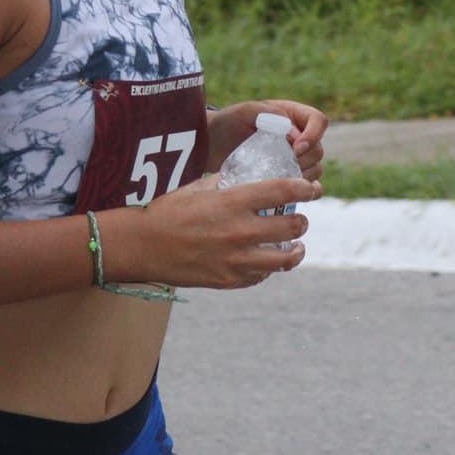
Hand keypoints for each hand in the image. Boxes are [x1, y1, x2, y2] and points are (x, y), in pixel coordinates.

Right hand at [132, 172, 323, 288]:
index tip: (311, 188)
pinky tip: (267, 262)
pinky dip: (268, 269)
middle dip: (301, 221)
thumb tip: (249, 174)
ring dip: (296, 250)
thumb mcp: (199, 187)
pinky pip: (261, 276)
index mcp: (233, 202)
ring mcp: (236, 259)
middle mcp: (240, 231)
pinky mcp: (229, 280)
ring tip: (297, 246)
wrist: (142, 246)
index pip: (283, 191)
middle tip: (300, 219)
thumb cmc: (168, 211)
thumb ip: (227, 182)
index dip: (304, 188)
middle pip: (292, 226)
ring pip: (285, 259)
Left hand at [207, 100, 327, 180]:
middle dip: (305, 159)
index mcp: (294, 116)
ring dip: (302, 176)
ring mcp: (294, 159)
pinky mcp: (287, 177)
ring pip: (315, 169)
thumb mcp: (244, 111)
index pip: (319, 121)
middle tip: (282, 165)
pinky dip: (304, 190)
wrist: (212, 144)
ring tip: (278, 179)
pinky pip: (307, 186)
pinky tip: (291, 194)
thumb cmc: (228, 122)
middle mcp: (299, 137)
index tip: (295, 147)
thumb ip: (268, 113)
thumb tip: (293, 133)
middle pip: (318, 149)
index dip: (314, 135)